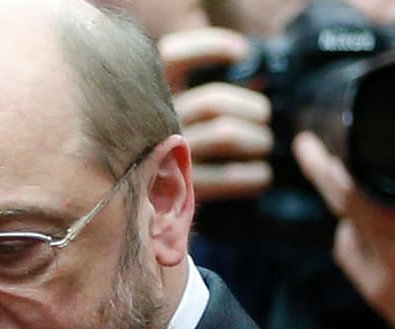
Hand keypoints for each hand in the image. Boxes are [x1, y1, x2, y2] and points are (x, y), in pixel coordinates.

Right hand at [160, 28, 272, 202]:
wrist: (130, 215)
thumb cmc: (163, 159)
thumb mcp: (169, 118)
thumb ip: (203, 95)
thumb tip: (255, 80)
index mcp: (145, 100)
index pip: (173, 56)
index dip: (210, 47)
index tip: (242, 53)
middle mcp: (151, 126)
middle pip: (213, 101)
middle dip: (252, 108)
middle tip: (264, 117)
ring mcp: (164, 160)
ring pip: (226, 134)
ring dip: (257, 139)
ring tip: (264, 145)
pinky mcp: (178, 192)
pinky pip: (230, 177)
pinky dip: (254, 175)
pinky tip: (261, 176)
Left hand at [292, 131, 394, 328]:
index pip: (369, 195)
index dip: (332, 172)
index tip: (310, 150)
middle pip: (348, 209)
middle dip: (326, 179)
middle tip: (308, 152)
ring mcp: (383, 279)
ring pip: (346, 232)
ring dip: (350, 213)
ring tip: (369, 206)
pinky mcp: (375, 297)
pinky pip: (351, 257)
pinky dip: (354, 240)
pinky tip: (371, 239)